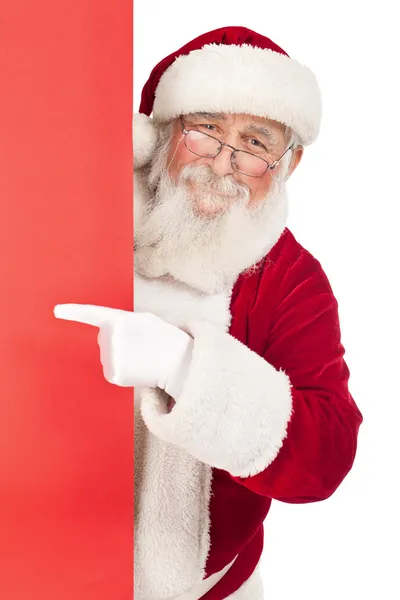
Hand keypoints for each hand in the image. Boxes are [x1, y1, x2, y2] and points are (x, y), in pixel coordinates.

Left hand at [53, 304, 193, 396]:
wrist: (176, 361)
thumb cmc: (162, 338)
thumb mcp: (143, 320)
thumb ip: (121, 322)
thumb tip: (107, 332)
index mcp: (119, 319)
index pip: (91, 314)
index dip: (73, 312)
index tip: (56, 311)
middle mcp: (110, 338)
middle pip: (104, 339)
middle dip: (118, 341)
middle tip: (140, 344)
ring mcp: (110, 357)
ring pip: (107, 355)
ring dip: (121, 356)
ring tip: (141, 356)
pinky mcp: (113, 374)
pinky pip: (111, 370)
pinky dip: (122, 370)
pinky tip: (136, 367)